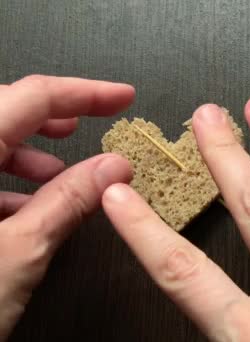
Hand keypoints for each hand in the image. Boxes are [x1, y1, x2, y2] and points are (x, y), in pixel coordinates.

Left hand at [0, 75, 133, 339]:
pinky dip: (5, 182)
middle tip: (96, 120)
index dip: (84, 92)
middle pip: (4, 112)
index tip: (121, 97)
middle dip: (53, 116)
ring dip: (29, 153)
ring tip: (64, 175)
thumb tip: (113, 167)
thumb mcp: (18, 252)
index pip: (28, 98)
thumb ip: (68, 201)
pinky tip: (26, 209)